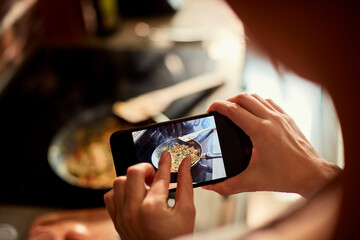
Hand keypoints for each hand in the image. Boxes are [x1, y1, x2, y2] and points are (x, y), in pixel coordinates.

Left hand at [104, 151, 194, 239]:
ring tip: (144, 186)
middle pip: (133, 172)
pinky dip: (120, 192)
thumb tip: (185, 164)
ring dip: (132, 179)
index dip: (165, 162)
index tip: (166, 155)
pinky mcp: (116, 221)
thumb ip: (186, 184)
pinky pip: (110, 197)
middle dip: (146, 168)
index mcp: (153, 207)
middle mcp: (133, 210)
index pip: (160, 176)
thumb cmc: (177, 238)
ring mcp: (122, 216)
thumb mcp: (187, 211)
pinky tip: (133, 196)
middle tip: (155, 175)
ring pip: (118, 182)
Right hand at [204, 93, 340, 197]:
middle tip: (220, 110)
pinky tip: (254, 112)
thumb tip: (211, 187)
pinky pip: (269, 102)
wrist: (312, 175)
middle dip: (227, 100)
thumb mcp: (252, 182)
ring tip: (234, 109)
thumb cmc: (286, 177)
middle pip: (243, 98)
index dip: (217, 106)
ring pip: (256, 97)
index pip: (233, 110)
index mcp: (260, 131)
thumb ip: (227, 185)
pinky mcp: (288, 118)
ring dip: (242, 99)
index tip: (210, 110)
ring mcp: (281, 117)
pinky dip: (257, 102)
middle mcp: (271, 120)